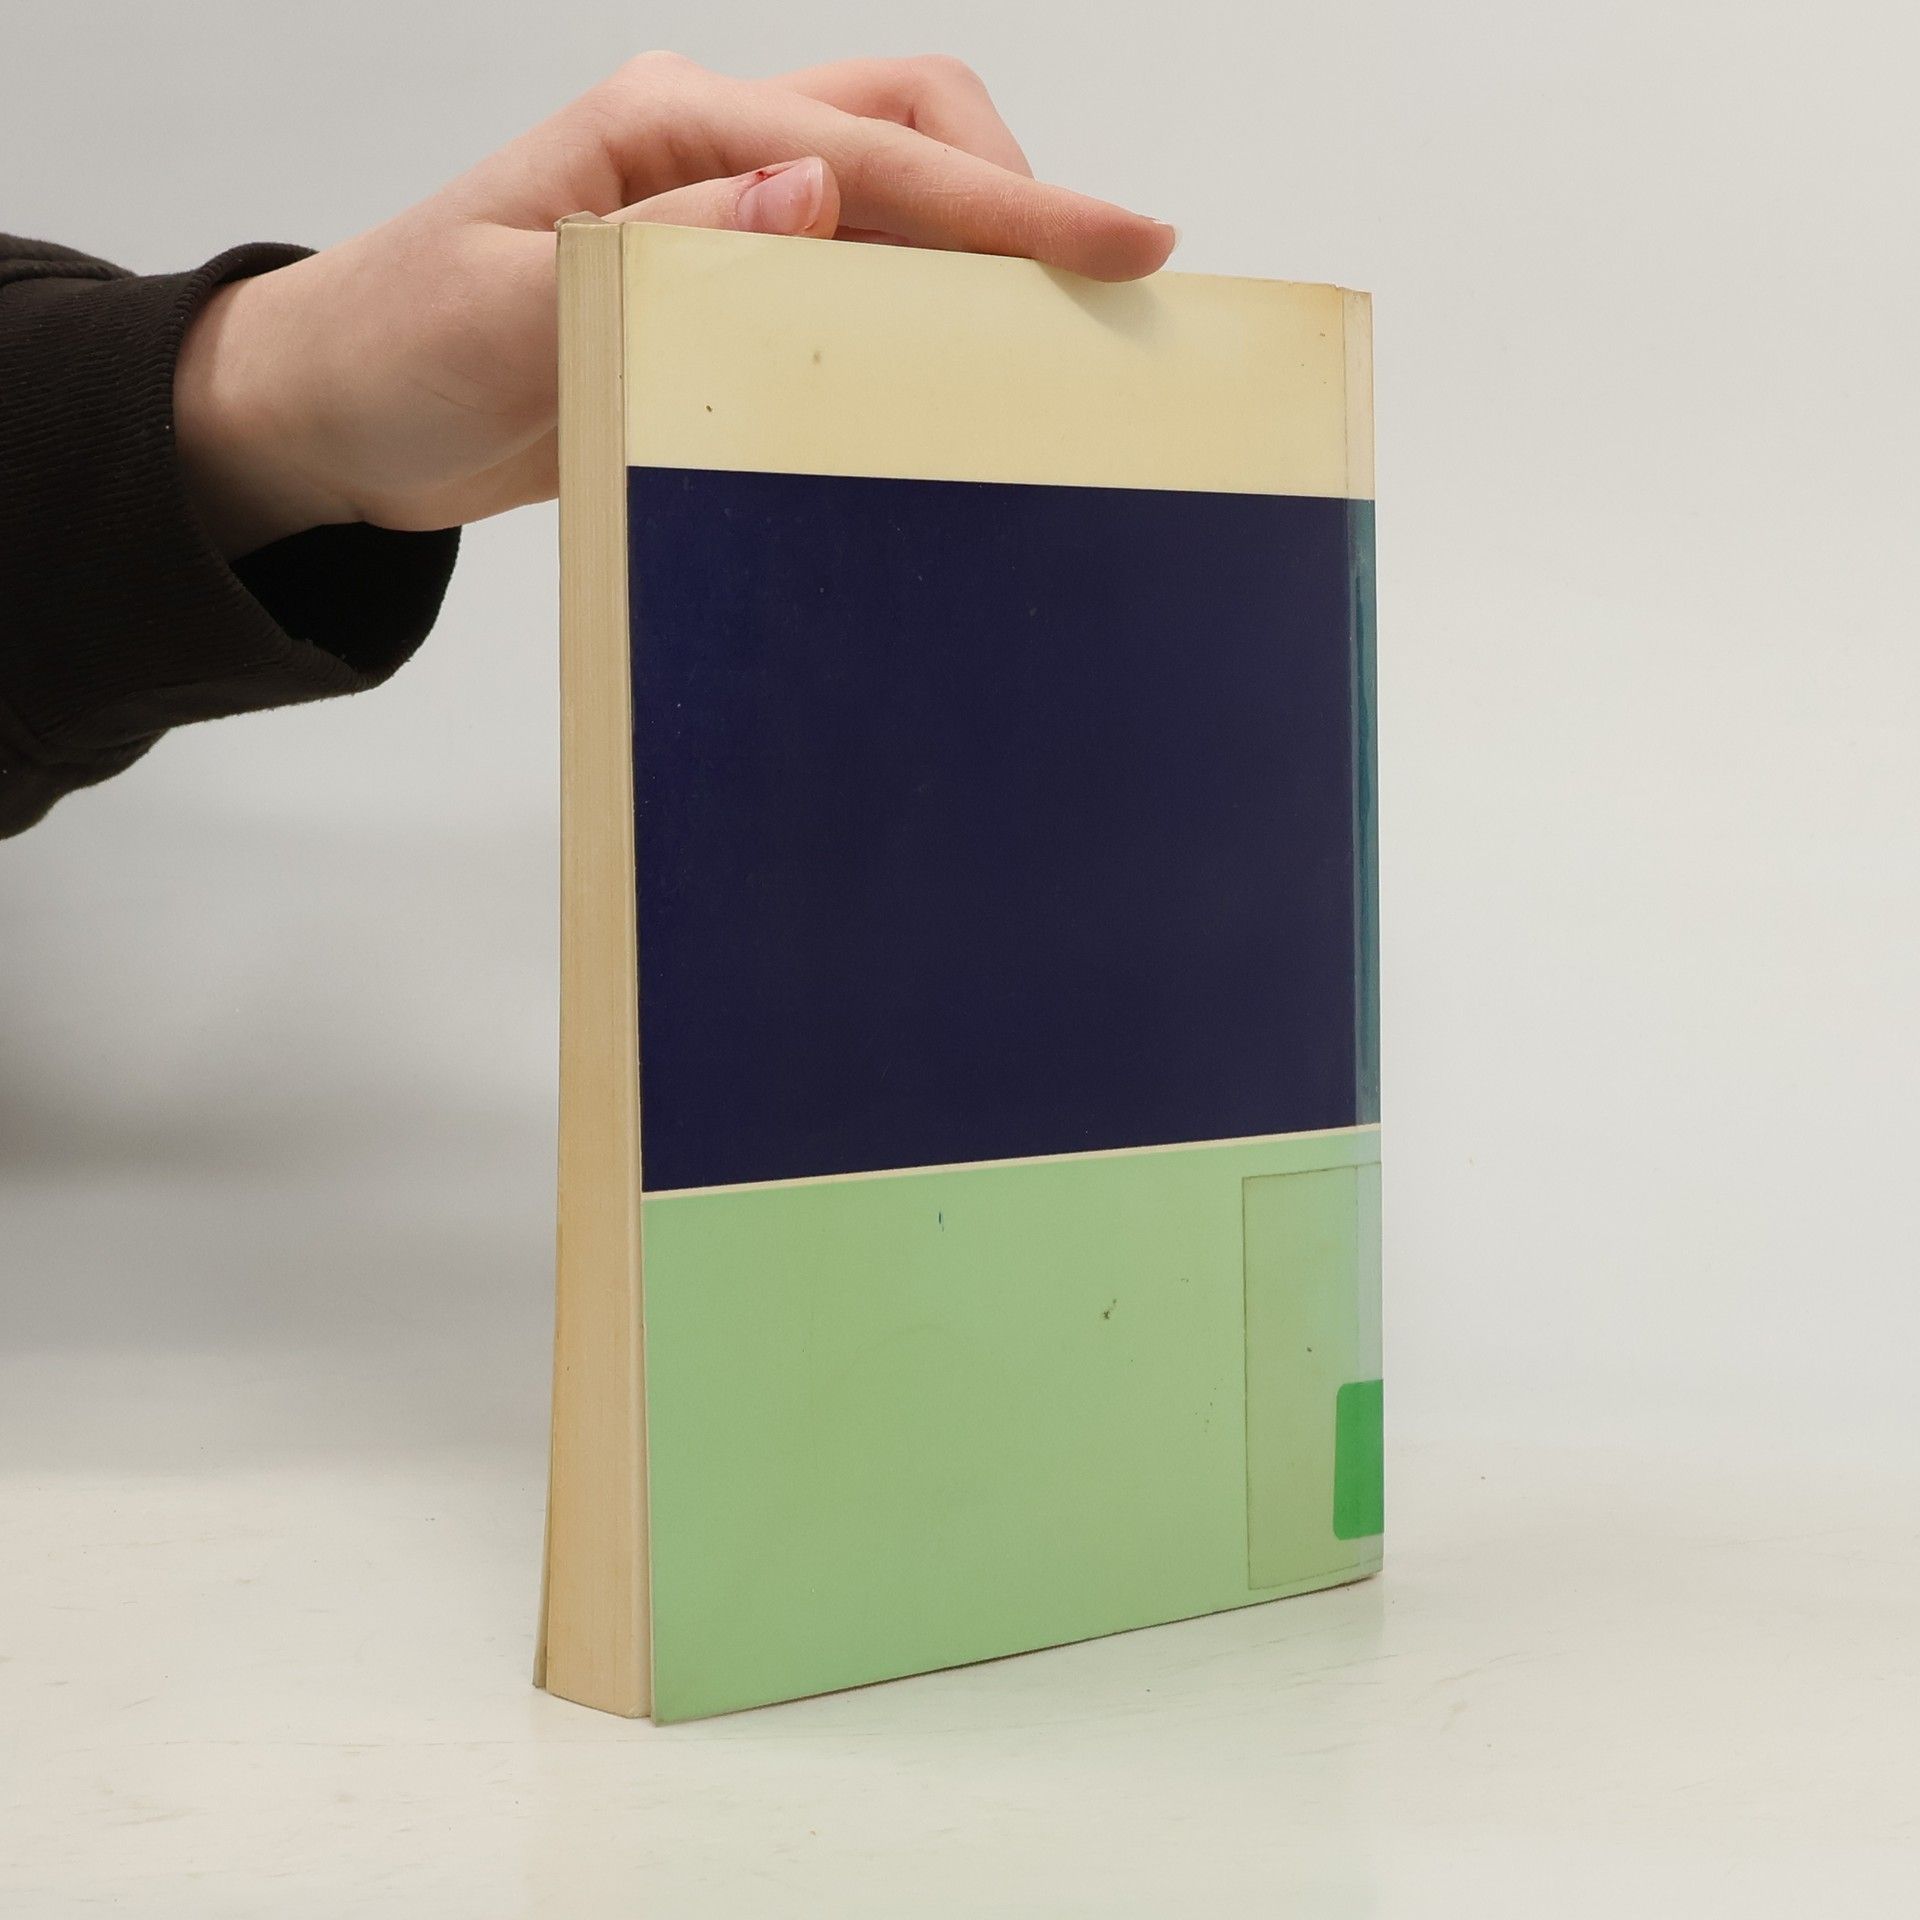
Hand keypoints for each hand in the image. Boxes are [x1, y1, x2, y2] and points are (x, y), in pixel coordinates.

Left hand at [174, 53, 1175, 555]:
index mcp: (666, 126)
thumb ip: (666, 244)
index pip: (877, 150)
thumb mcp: (515, 304)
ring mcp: (722, 213)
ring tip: (1050, 339)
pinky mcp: (722, 284)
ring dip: (980, 251)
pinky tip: (950, 365)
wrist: (343, 415)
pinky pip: (857, 274)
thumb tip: (815, 191)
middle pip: (914, 124)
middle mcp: (711, 149)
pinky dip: (922, 304)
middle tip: (1098, 299)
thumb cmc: (402, 351)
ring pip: (900, 194)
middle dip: (1019, 197)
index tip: (1128, 243)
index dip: (1012, 204)